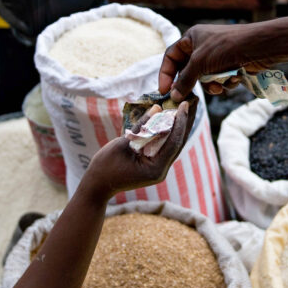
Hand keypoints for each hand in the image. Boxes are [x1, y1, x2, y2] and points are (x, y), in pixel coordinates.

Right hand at [81, 100, 196, 200]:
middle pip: (178, 143)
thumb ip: (141, 127)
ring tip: (186, 107)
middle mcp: (161, 170)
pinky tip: (174, 118)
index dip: (180, 122)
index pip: (174, 142)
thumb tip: (157, 108)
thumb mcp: (122, 143)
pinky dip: (169, 132)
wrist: (97, 185)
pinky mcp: (154, 165)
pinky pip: (165, 146)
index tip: (185, 104)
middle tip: (191, 101)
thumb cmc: (105, 166)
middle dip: (185, 121)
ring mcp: (159, 169)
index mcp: (156, 169)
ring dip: (179, 126)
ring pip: (173, 144)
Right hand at [158, 23, 270, 100]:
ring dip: (213, 85)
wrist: (258, 47)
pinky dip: (225, 82)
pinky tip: (234, 79)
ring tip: (221, 86)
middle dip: (193, 83)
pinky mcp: (229, 65)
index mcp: (191, 38)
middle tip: (187, 97)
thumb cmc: (225, 48)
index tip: (164, 91)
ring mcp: (216, 56)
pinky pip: (219, 79)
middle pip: (188, 70)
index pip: (171, 56)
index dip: (166, 73)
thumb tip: (174, 95)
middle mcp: (202, 45)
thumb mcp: (200, 63)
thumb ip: (185, 80)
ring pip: (205, 78)